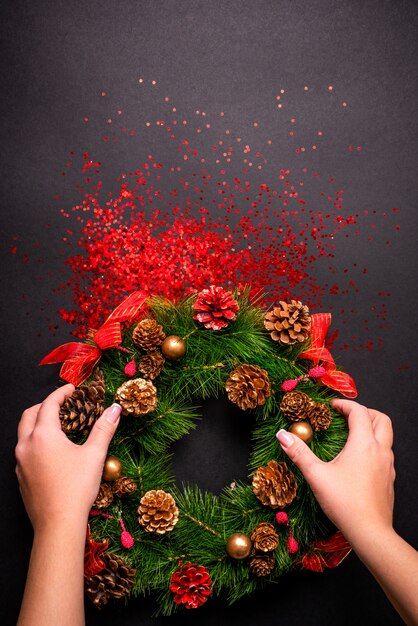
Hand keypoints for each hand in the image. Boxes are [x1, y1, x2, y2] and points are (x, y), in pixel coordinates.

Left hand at [15, 384, 121, 531]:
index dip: (61, 393)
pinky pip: (25, 452)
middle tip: (63, 405)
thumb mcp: (94, 455)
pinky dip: (36, 443)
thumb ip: (104, 428)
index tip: (72, 389)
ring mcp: (20, 463)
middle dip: (45, 405)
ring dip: (38, 424)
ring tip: (59, 427)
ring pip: (24, 434)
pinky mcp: (21, 478)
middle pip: (29, 415)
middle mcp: (26, 446)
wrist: (57, 525)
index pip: (49, 404)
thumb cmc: (77, 488)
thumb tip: (115, 408)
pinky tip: (53, 453)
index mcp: (43, 435)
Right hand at [277, 399, 395, 542]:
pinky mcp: (389, 479)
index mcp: (363, 444)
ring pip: (386, 436)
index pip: (359, 412)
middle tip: (347, 415)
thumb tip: (282, 435)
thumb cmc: (343, 503)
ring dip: (371, 429)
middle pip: (381, 419)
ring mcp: (388, 465)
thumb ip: (298, 453)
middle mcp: (380, 451)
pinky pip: (385, 453)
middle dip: (365, 412)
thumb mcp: (316, 475)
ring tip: (351, 435)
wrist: (370, 532)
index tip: (332, 406)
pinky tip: (358, 460)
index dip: (345, 404)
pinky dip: (374, 446)